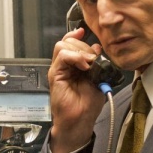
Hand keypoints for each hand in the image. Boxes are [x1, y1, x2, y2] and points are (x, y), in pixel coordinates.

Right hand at [47, 27, 106, 152]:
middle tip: (94, 59)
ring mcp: (58, 70)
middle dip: (84, 46)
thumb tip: (97, 48)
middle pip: (68, 41)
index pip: (71, 43)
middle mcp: (64, 66)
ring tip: (89, 63)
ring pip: (63, 45)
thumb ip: (97, 63)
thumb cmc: (87, 105)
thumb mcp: (97, 79)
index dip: (77, 36)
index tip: (85, 32)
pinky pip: (62, 56)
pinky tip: (84, 65)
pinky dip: (74, 56)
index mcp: (73, 65)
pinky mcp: (55, 75)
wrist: (80, 121)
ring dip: (79, 51)